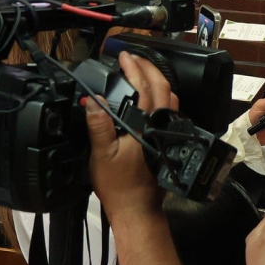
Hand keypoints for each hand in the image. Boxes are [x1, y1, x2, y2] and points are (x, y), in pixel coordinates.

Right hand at [86, 52, 177, 222]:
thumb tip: (93, 100)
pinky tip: (148, 98)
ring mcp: (167, 133)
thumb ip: (98, 124)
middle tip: (133, 58)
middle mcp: (162, 126)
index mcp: (147, 126)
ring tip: (141, 72)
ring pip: (170, 99)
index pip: (146, 88)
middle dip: (149, 68)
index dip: (136, 68)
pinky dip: (160, 97)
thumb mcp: (101, 153)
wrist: (137, 207)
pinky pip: (169, 112)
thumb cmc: (120, 185)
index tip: (124, 56)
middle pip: (164, 88)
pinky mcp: (167, 141)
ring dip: (157, 81)